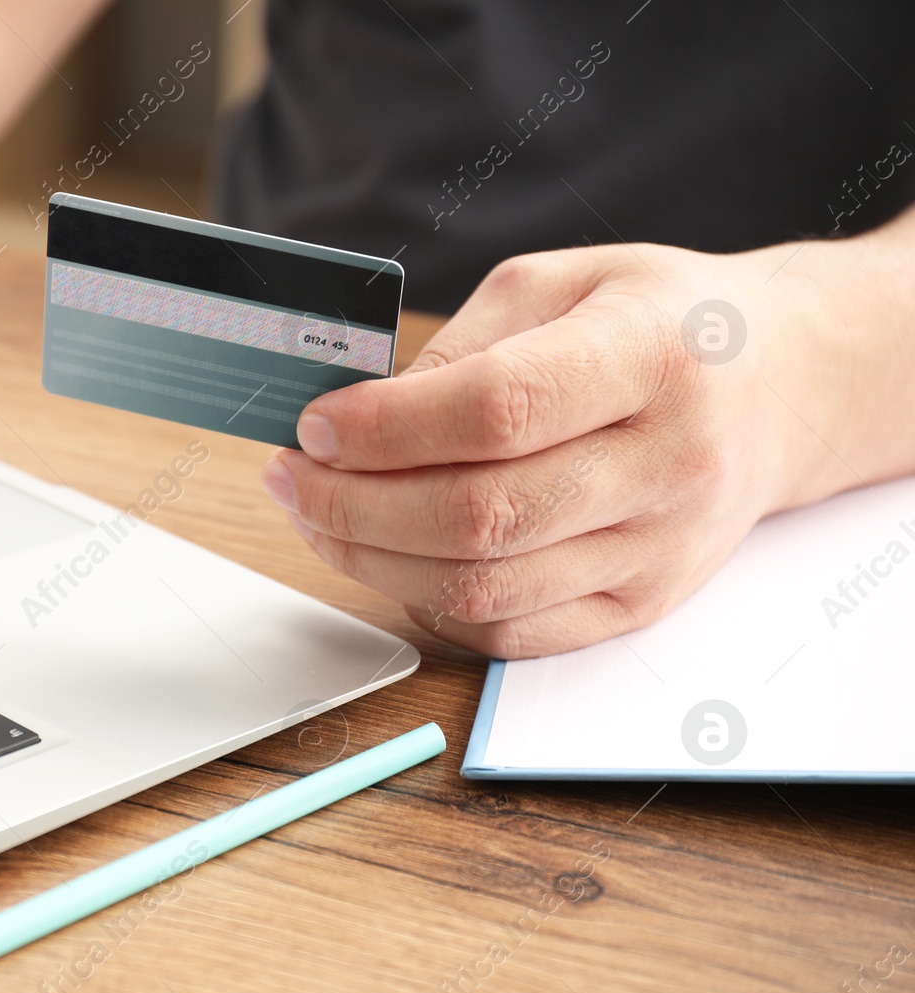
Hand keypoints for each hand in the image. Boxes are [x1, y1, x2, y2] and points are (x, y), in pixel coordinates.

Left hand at [260, 236, 908, 656]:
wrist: (780, 388)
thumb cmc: (658, 324)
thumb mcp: (563, 282)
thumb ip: (462, 348)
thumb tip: (359, 418)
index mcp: (653, 357)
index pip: (497, 412)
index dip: (386, 430)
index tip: (313, 426)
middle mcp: (669, 464)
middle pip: (479, 517)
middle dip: (353, 504)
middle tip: (291, 478)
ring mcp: (660, 550)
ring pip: (485, 588)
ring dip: (373, 559)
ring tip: (318, 515)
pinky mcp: (641, 605)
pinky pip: (511, 632)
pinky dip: (428, 602)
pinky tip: (390, 556)